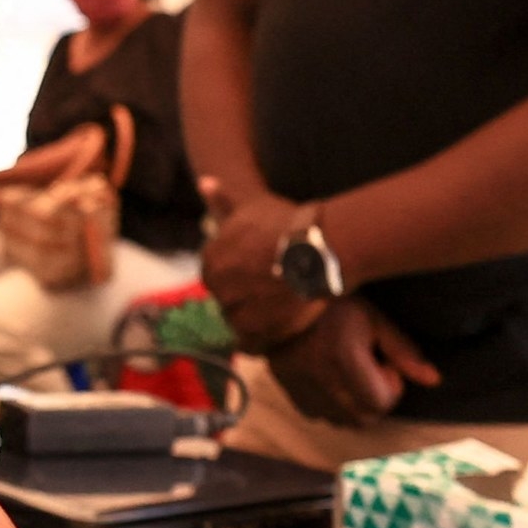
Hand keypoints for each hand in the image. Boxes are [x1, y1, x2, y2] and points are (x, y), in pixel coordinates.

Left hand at [198, 179, 323, 351]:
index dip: (240, 273)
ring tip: (280, 306)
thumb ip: (224, 201)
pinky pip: (250, 345)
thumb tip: (203, 182)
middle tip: (273, 288)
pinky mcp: (256, 333)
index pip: (216, 274)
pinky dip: (261, 341)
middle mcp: (217, 286)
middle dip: (245, 296)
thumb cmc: (290, 223)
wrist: (324, 248)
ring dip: (254, 318)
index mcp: (211, 259)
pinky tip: (278, 328)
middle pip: (227, 299)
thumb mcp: (253, 206)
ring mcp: (235, 310)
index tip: (260, 269)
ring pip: (238, 322)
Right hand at [264, 298, 437, 426]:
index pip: (383, 402)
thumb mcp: (373, 317)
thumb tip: (434, 380)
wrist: (279, 298)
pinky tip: (328, 377)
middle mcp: (322, 380)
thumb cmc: (333, 303)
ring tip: (348, 373)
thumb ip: (403, 350)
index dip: (390, 383)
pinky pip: (319, 415)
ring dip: (353, 404)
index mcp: (344, 359)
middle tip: (367, 367)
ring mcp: (302, 390)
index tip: (381, 358)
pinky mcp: (289, 392)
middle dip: (375, 398)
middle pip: (365, 418)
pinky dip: (330, 404)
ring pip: (342, 421)